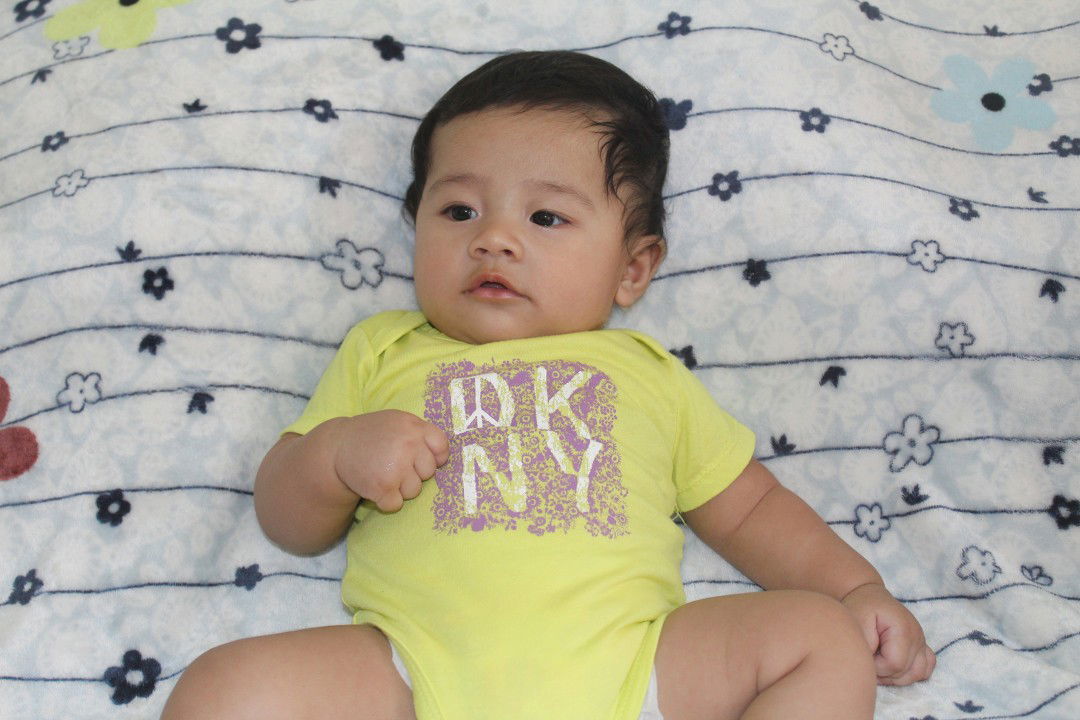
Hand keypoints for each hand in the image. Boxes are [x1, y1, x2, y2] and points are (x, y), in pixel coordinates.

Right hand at [328, 410, 449, 511]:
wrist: (335, 448)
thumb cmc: (371, 436)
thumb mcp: (396, 422)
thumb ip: (420, 434)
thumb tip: (444, 458)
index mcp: (413, 426)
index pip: (442, 447)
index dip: (435, 457)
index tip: (420, 459)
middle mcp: (408, 445)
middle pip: (429, 473)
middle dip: (414, 474)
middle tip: (393, 465)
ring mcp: (396, 466)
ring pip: (414, 491)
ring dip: (400, 489)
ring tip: (382, 473)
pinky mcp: (383, 487)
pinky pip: (396, 504)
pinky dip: (386, 501)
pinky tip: (375, 486)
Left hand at [841, 582, 935, 685]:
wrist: (869, 597)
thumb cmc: (861, 608)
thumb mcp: (856, 622)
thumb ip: (865, 646)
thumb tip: (873, 666)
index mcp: (903, 629)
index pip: (894, 665)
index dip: (876, 666)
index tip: (864, 653)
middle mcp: (917, 636)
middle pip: (905, 673)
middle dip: (883, 672)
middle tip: (869, 656)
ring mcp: (922, 642)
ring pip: (917, 674)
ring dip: (896, 676)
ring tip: (878, 662)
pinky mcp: (922, 646)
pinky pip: (924, 669)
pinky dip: (909, 673)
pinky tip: (892, 665)